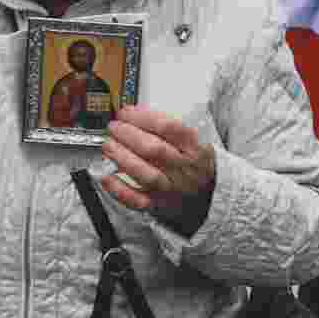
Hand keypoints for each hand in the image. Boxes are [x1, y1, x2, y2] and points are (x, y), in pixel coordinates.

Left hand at [100, 105, 215, 212]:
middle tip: (114, 127)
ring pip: (146, 174)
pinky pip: (138, 200)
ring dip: (122, 157)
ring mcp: (171, 188)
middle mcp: (184, 169)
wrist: (210, 197)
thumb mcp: (197, 140)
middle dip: (128, 134)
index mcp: (195, 148)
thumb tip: (136, 114)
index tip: (127, 113)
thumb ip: (171, 127)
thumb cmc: (197, 165)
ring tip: (109, 145)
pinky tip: (108, 177)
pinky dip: (120, 190)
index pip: (168, 127)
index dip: (142, 117)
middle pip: (154, 149)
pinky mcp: (159, 204)